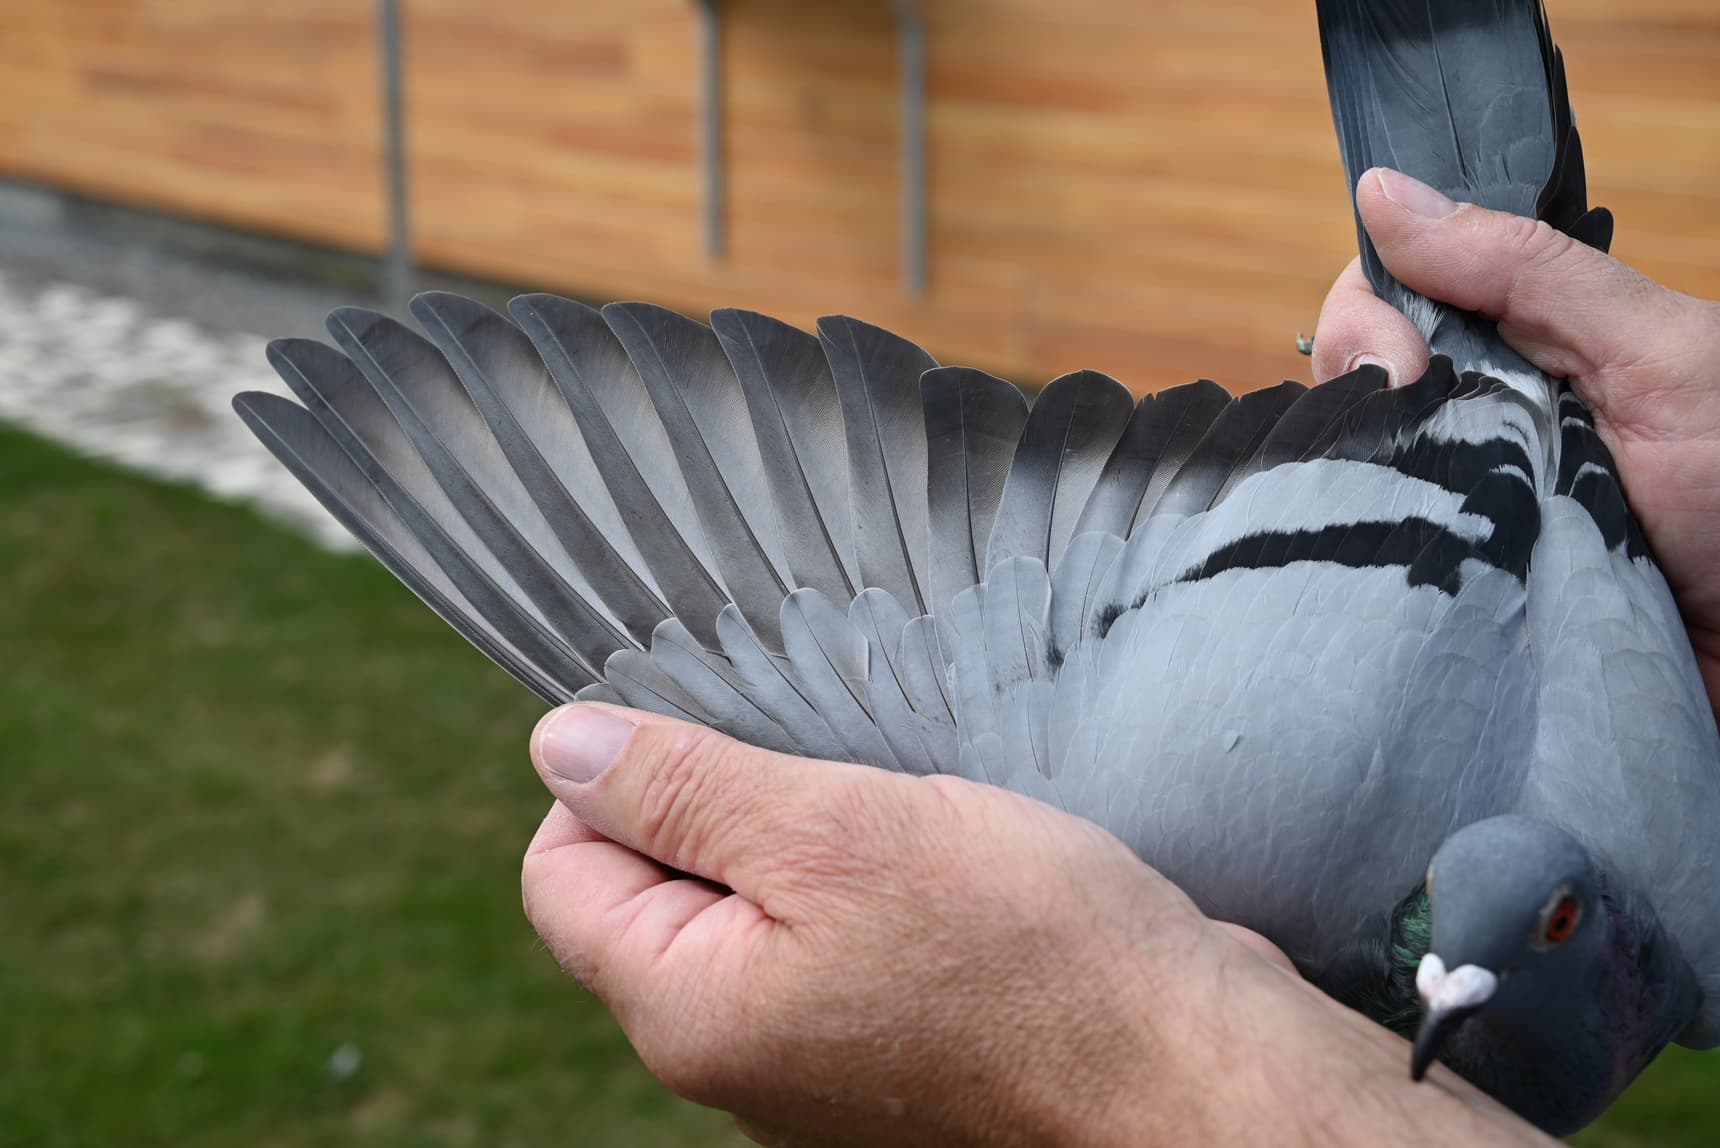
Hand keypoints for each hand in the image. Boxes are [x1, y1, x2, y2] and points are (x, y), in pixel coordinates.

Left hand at [522, 702, 1549, 1146]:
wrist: (1188, 1066)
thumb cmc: (1026, 952)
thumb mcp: (833, 832)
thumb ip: (683, 790)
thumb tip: (557, 749)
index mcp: (688, 1013)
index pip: (563, 872)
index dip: (618, 780)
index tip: (719, 737)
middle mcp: (734, 1056)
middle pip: (657, 891)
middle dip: (724, 807)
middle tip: (825, 769)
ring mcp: (814, 1060)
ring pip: (753, 909)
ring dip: (805, 840)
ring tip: (895, 812)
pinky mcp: (890, 1044)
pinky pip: (831, 942)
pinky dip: (865, 885)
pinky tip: (938, 860)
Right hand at [1313, 166, 1719, 710]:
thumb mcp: (1654, 353)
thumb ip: (1528, 272)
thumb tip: (1384, 194)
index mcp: (1528, 342)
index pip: (1394, 292)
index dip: (1368, 314)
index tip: (1398, 365)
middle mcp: (1479, 414)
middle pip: (1354, 378)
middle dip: (1358, 393)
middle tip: (1416, 444)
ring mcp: (1457, 504)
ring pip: (1347, 471)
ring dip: (1359, 482)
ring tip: (1422, 516)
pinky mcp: (1451, 585)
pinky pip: (1369, 562)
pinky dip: (1362, 557)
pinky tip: (1388, 561)